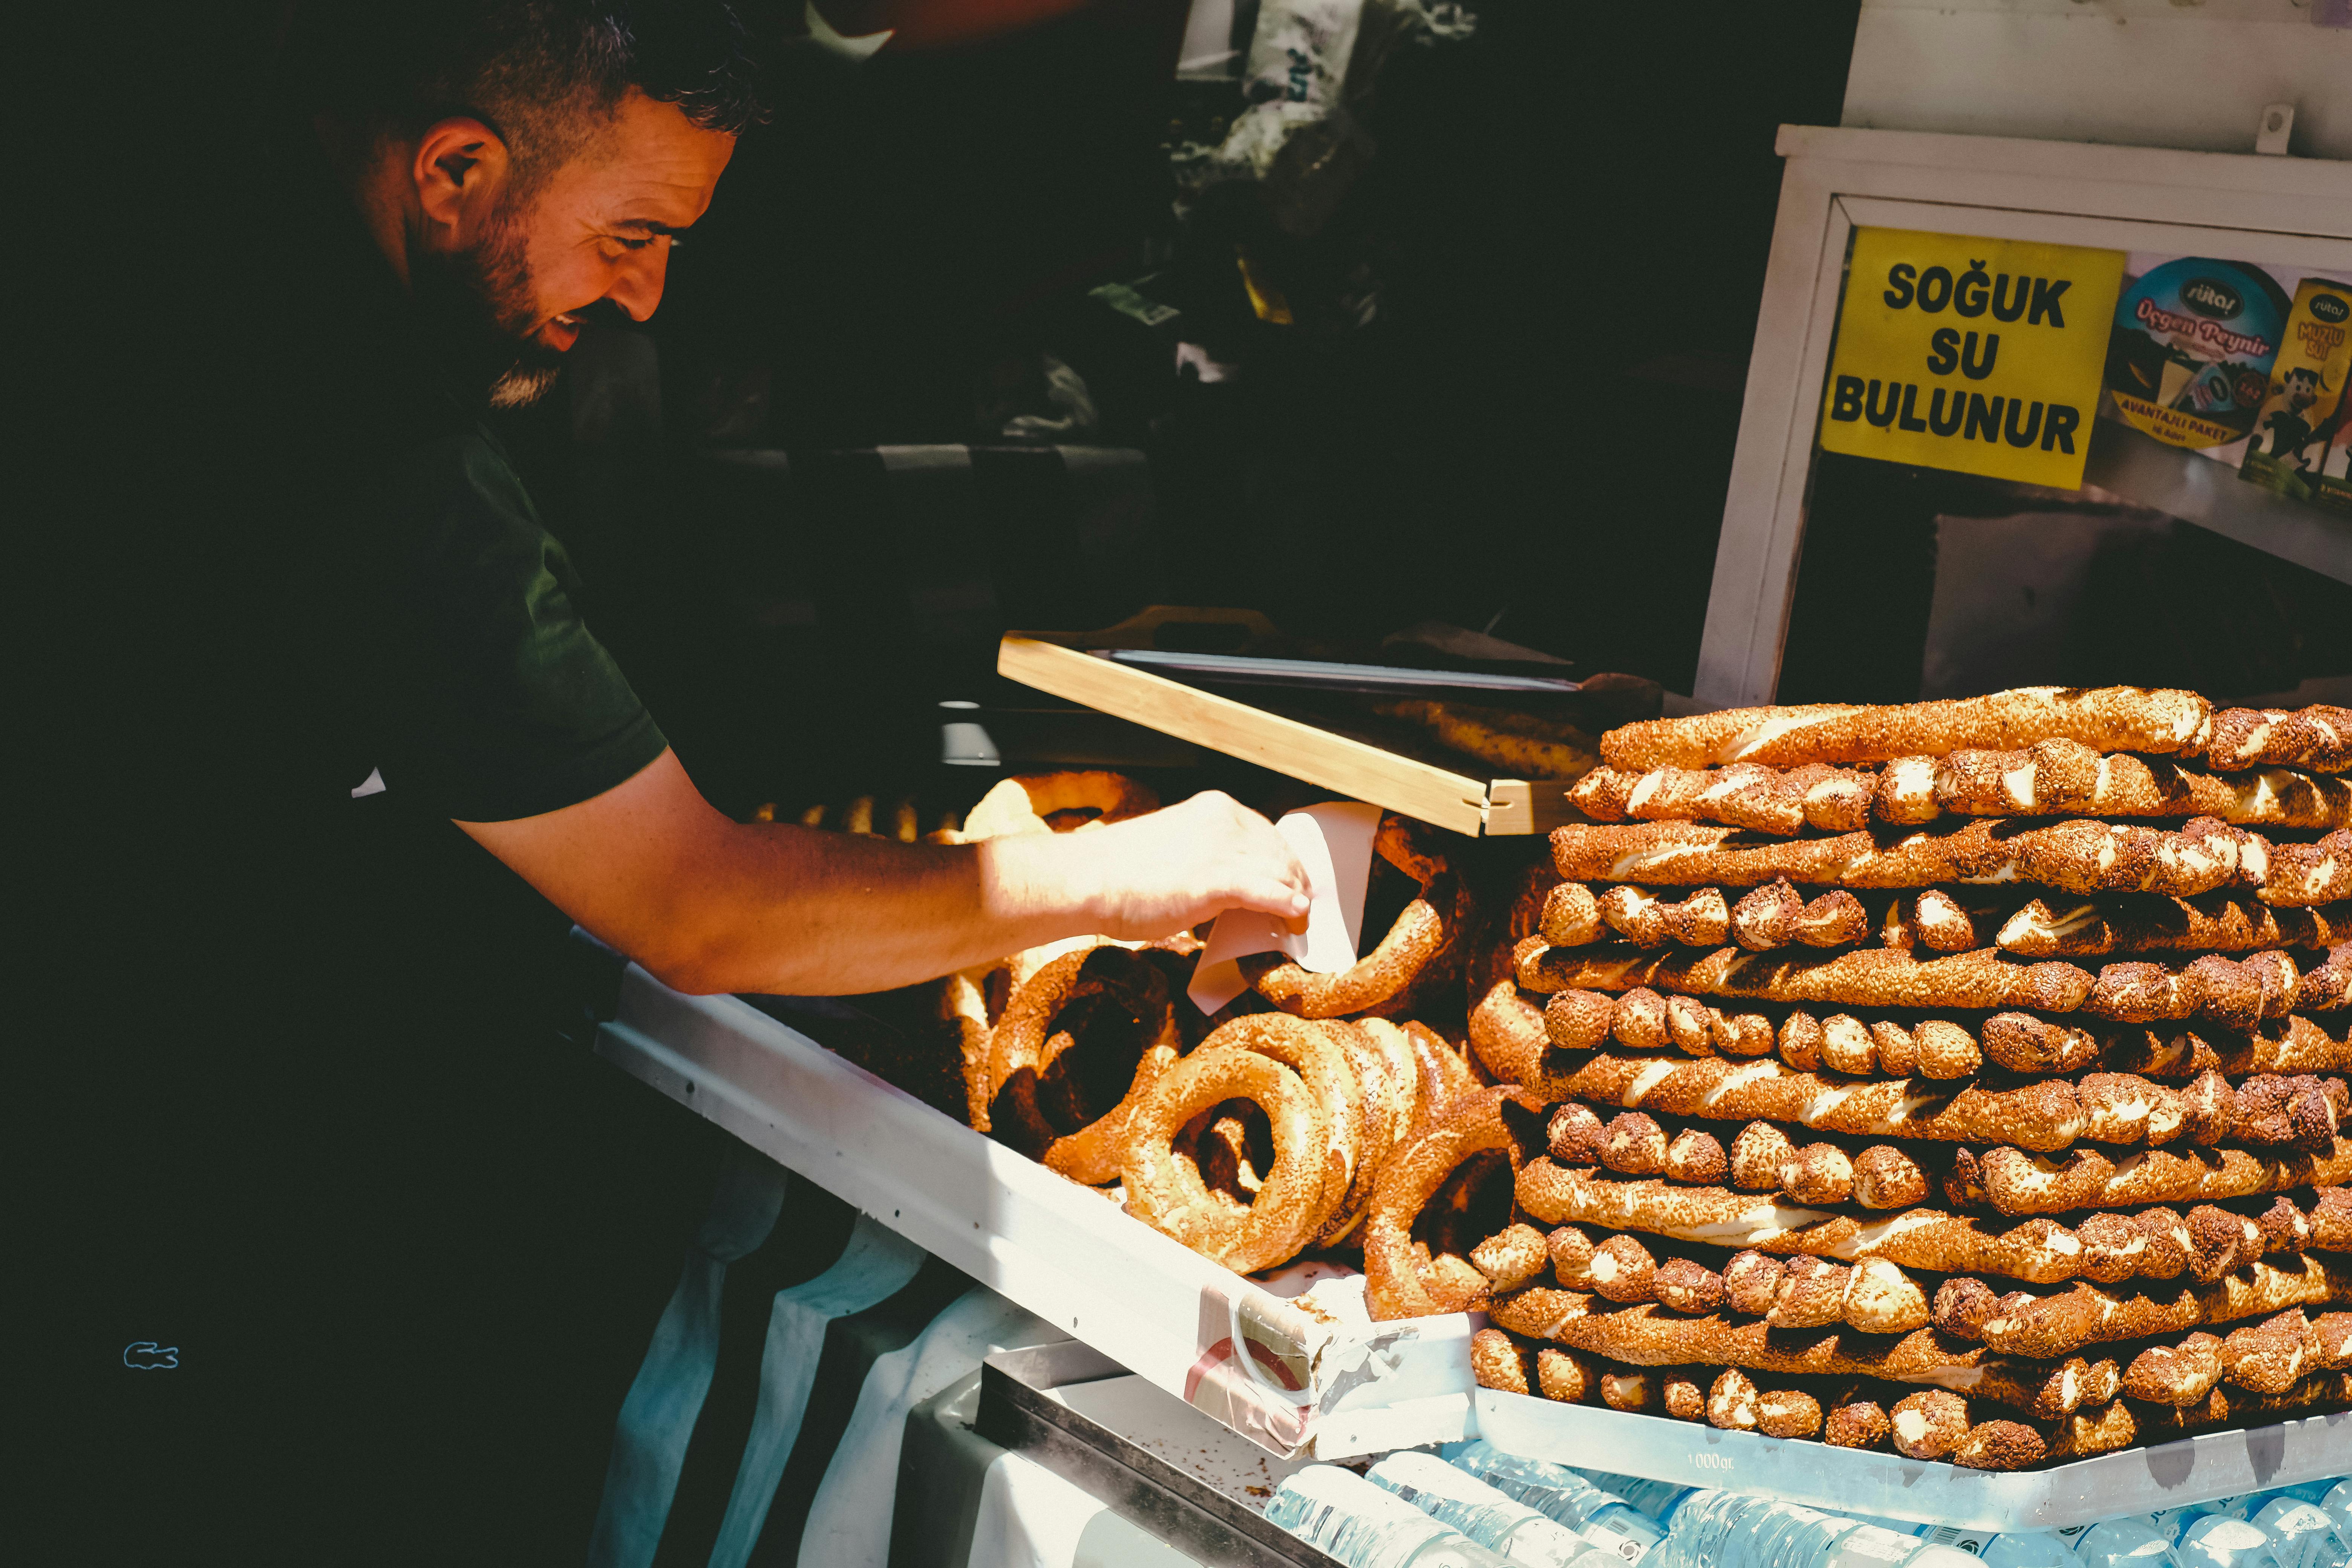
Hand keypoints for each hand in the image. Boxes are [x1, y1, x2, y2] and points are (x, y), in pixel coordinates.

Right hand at [1061, 790, 1310, 941]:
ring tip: (1298, 922)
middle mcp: (1224, 821)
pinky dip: (1289, 906)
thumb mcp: (1172, 849)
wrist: (1087, 880)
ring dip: (1296, 898)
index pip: (1266, 833)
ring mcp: (1224, 848)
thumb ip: (1204, 860)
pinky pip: (1271, 893)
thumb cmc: (1118, 871)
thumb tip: (1225, 890)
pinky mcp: (1220, 879)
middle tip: (1300, 907)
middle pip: (1281, 852)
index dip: (1283, 861)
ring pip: (1282, 873)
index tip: (1289, 882)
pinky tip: (1295, 917)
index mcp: (1212, 808)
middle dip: (1295, 881)